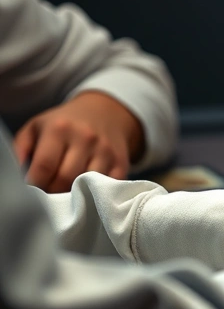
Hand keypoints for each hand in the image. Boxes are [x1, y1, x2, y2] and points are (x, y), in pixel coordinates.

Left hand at [13, 91, 144, 192]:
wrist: (105, 113)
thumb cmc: (63, 124)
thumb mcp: (36, 127)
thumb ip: (20, 148)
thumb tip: (18, 174)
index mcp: (60, 129)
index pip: (44, 167)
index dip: (35, 185)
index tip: (31, 192)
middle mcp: (85, 138)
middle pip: (64, 180)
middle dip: (52, 192)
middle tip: (47, 194)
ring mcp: (106, 151)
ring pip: (87, 186)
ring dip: (73, 195)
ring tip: (65, 192)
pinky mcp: (121, 162)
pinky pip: (106, 187)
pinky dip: (95, 193)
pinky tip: (86, 190)